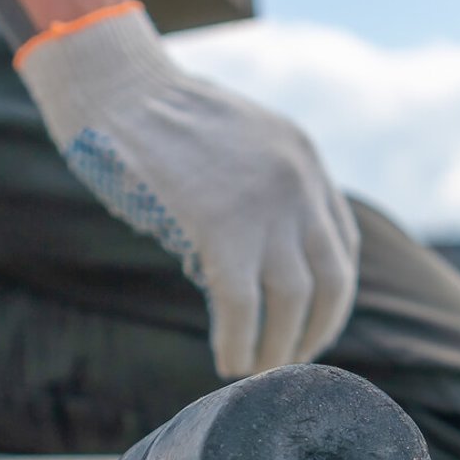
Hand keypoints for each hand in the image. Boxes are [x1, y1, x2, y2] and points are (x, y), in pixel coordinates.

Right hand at [15, 4, 359, 376]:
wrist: (117, 87)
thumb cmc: (159, 121)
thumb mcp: (236, 148)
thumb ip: (260, 196)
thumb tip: (256, 270)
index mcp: (306, 161)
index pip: (342, 245)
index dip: (331, 297)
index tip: (310, 326)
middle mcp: (299, 184)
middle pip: (332, 281)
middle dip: (316, 332)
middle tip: (290, 362)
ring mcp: (264, 205)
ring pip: (293, 301)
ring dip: (277, 348)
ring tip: (255, 371)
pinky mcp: (220, 227)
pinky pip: (242, 305)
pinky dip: (239, 342)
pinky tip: (228, 362)